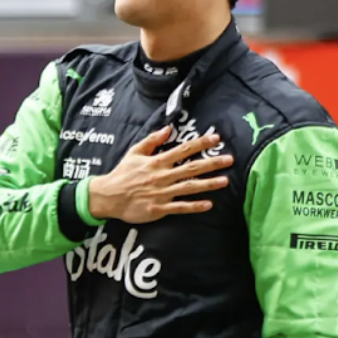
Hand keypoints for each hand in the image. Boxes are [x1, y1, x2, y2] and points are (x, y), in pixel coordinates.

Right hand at [85, 126, 232, 222]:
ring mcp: (162, 193)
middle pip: (191, 168)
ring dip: (208, 184)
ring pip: (189, 187)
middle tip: (229, 159)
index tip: (216, 138)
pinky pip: (180, 207)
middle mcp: (162, 176)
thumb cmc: (122, 174)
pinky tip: (209, 204)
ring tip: (225, 181)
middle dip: (212, 163)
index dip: (200, 143)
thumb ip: (152, 140)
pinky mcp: (159, 208)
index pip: (183, 150)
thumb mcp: (135, 152)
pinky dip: (194, 206)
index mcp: (157, 162)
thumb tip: (168, 128)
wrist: (108, 196)